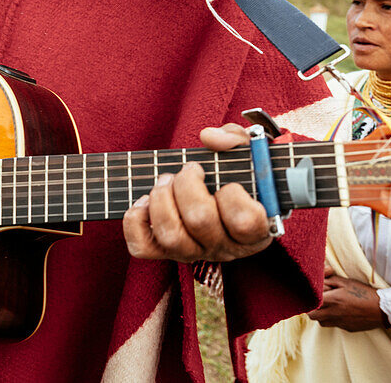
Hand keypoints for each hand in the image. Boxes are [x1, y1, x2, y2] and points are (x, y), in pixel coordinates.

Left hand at [121, 123, 271, 262]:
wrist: (224, 195)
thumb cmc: (241, 175)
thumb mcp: (249, 152)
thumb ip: (235, 139)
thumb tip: (209, 137)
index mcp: (254, 230)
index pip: (244, 222)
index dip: (233, 196)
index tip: (229, 182)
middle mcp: (224, 248)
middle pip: (200, 221)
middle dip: (188, 185)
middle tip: (190, 170)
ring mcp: (193, 253)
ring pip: (170, 236)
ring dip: (162, 198)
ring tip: (166, 180)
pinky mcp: (165, 253)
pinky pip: (142, 247)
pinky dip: (136, 221)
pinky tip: (145, 200)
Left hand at [306, 264, 387, 331]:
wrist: (382, 309)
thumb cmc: (364, 293)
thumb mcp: (347, 282)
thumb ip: (330, 280)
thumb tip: (319, 278)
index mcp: (333, 300)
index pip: (311, 303)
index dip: (309, 298)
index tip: (312, 294)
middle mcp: (334, 313)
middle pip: (312, 315)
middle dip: (312, 308)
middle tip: (317, 301)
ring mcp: (340, 323)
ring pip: (321, 322)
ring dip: (321, 315)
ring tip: (328, 307)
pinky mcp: (346, 328)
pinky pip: (334, 325)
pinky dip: (333, 319)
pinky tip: (340, 312)